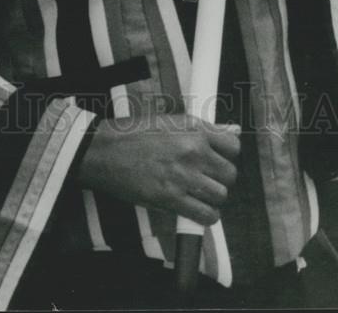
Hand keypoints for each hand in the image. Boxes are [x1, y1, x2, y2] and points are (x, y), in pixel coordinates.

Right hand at [77, 112, 239, 225]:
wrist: (104, 150)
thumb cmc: (132, 134)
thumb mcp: (171, 121)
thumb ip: (202, 129)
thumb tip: (229, 132)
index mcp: (194, 128)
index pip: (233, 146)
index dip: (227, 155)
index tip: (219, 160)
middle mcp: (193, 150)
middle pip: (230, 173)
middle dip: (220, 178)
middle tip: (206, 179)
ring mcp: (184, 175)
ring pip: (220, 195)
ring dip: (212, 198)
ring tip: (198, 194)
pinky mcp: (171, 198)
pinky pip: (206, 215)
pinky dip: (205, 216)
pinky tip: (196, 210)